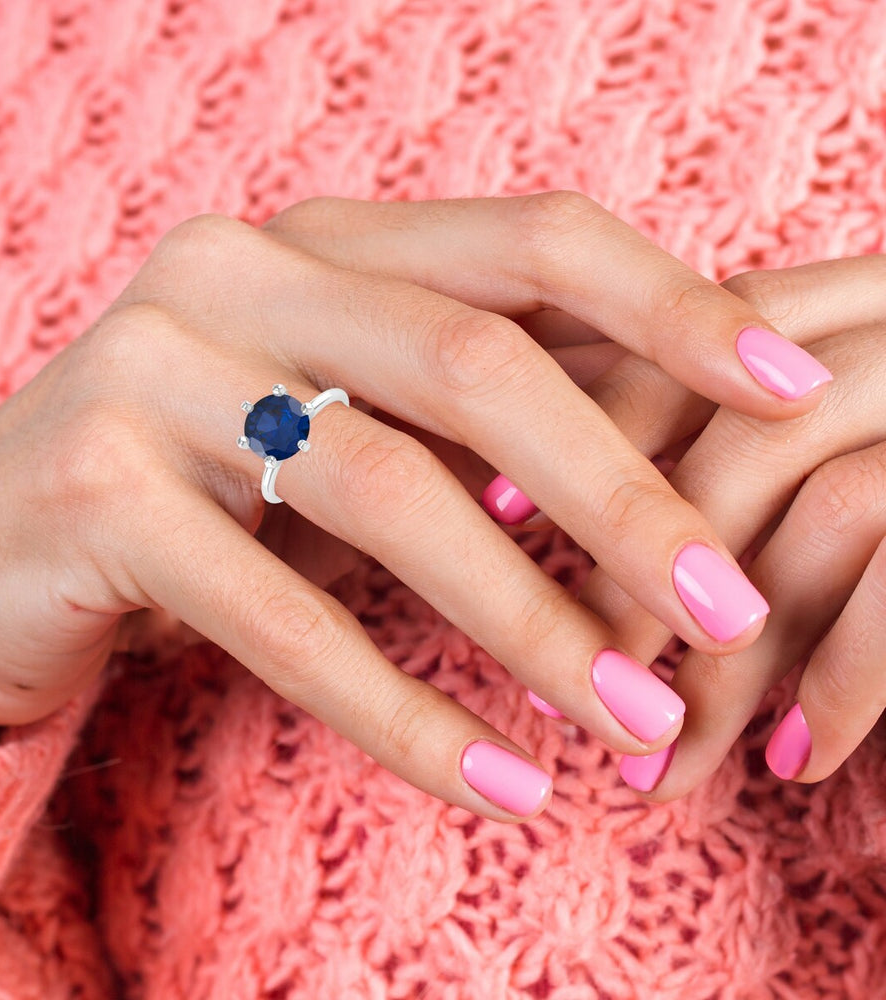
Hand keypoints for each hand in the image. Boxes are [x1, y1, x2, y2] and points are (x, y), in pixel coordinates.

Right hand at [0, 194, 819, 821]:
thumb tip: (644, 465)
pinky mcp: (90, 487)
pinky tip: (496, 781)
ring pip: (389, 493)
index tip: (791, 395)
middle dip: (623, 496)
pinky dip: (402, 708)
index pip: (529, 241)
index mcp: (315, 242)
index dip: (673, 307)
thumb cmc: (183, 489)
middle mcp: (231, 273)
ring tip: (635, 720)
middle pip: (475, 364)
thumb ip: (450, 419)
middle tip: (730, 612)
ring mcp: (149, 368)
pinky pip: (283, 616)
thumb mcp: (326, 426)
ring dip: (531, 622)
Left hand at [562, 255, 885, 794]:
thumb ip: (717, 449)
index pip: (695, 334)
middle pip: (750, 440)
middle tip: (565, 682)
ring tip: (662, 762)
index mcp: (859, 305)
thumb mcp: (809, 450)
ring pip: (828, 514)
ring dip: (727, 665)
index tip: (500, 512)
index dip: (592, 426)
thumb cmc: (880, 528)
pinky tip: (794, 763)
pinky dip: (845, 682)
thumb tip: (542, 506)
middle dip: (641, 577)